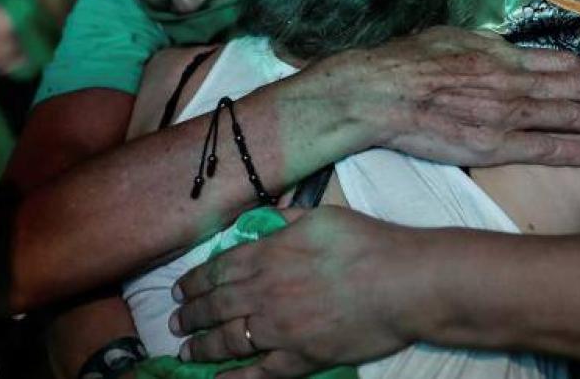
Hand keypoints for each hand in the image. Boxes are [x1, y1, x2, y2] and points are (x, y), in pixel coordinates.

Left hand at [172, 207, 429, 376]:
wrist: (404, 282)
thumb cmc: (370, 244)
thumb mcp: (323, 216)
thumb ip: (286, 220)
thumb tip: (261, 223)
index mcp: (270, 253)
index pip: (217, 269)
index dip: (193, 281)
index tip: (179, 289)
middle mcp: (265, 291)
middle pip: (214, 305)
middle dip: (189, 315)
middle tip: (175, 321)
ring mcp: (279, 328)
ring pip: (226, 340)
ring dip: (201, 347)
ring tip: (186, 350)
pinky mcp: (299, 357)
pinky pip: (257, 372)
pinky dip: (232, 378)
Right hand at [275, 25, 579, 166]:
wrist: (378, 92)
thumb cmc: (406, 62)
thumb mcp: (451, 38)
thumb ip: (484, 46)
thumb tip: (504, 49)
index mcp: (502, 55)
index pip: (561, 64)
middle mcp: (511, 82)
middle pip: (575, 89)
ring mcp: (504, 115)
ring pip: (566, 116)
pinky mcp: (490, 145)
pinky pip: (539, 149)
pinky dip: (570, 151)